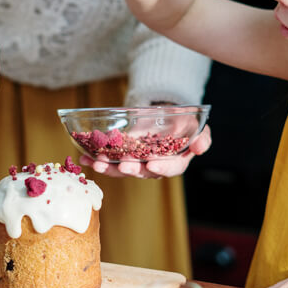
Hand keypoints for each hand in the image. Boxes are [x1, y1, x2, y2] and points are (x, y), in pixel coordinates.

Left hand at [80, 124, 211, 178]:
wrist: (165, 116)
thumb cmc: (183, 122)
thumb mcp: (196, 126)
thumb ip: (202, 137)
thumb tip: (199, 147)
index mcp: (175, 162)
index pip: (171, 168)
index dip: (161, 167)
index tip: (151, 164)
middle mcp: (155, 166)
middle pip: (143, 172)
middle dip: (130, 169)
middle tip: (122, 165)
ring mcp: (137, 163)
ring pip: (123, 170)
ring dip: (109, 167)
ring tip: (96, 162)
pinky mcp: (123, 158)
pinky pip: (111, 162)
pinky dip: (97, 160)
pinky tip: (84, 158)